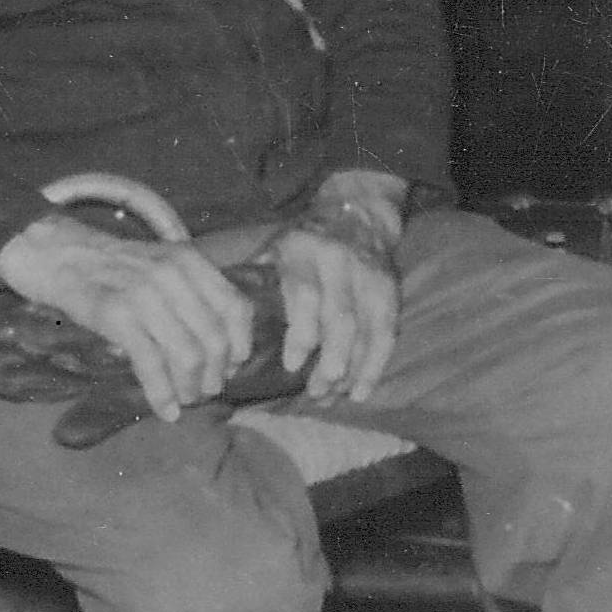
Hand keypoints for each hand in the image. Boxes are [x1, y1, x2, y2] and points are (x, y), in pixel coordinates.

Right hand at [0, 215, 254, 425]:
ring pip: (187, 354)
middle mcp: (173, 275)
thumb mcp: (162, 266)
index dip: (240, 343)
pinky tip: (166, 410)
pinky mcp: (116, 316)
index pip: (235, 307)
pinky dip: (162, 394)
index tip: (234, 366)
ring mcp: (145, 294)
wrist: (59, 254)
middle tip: (207, 392)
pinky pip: (151, 364)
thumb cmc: (114, 268)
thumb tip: (224, 348)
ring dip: (191, 387)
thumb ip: (193, 294)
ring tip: (186, 400)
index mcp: (190, 261)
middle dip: (216, 373)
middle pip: (214, 336)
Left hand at [267, 172, 407, 402]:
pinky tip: (360, 391)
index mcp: (306, 252)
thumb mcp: (276, 247)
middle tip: (315, 393)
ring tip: (333, 398)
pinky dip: (375, 365)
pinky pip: (387, 332)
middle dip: (331, 360)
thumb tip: (221, 320)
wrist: (360, 213)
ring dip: (352, 369)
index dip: (302, 334)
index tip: (292, 367)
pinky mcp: (390, 291)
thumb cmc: (305, 240)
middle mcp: (341, 265)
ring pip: (367, 330)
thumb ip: (254, 278)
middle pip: (341, 318)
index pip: (307, 295)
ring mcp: (370, 278)